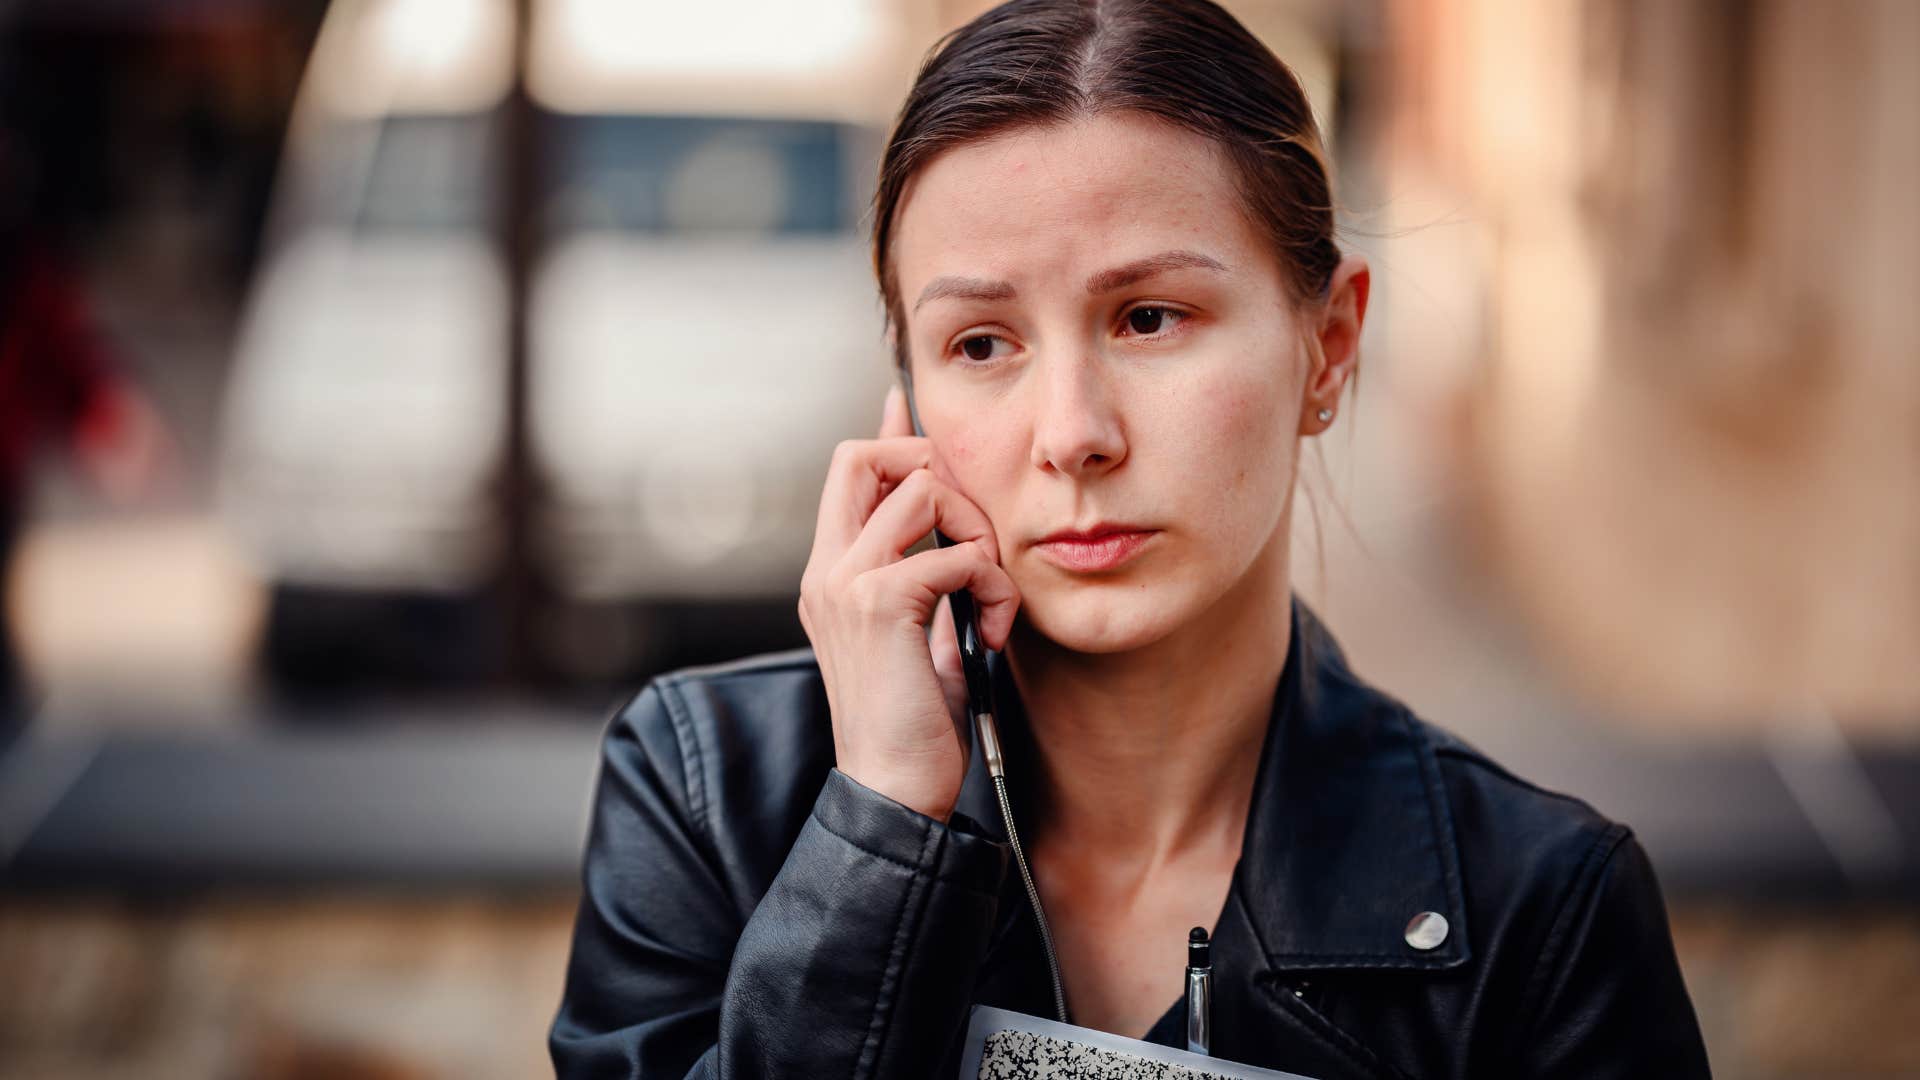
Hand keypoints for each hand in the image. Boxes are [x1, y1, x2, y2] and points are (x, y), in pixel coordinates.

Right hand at [797, 384, 1018, 822]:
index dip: (891, 434)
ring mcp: (846, 582)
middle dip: (938, 470)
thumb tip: (954, 540)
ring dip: (979, 534)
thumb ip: (929, 581)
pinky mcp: (880, 603)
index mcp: (831, 574)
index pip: (849, 468)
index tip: (917, 416)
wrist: (892, 793)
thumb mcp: (922, 637)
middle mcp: (828, 569)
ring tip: (989, 596)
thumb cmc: (914, 726)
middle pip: (867, 454)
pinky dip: (993, 586)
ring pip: (924, 489)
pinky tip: (992, 633)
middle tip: (975, 536)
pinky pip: (957, 553)